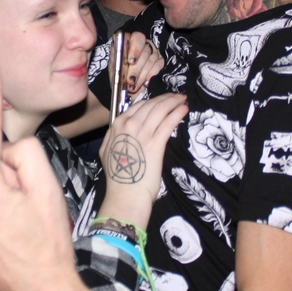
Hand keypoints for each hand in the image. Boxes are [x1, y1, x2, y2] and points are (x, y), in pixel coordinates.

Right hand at [98, 93, 187, 227]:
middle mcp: (129, 125)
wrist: (126, 195)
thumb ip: (114, 136)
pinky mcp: (156, 143)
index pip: (138, 106)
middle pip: (151, 105)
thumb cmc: (118, 178)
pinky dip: (177, 113)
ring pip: (160, 110)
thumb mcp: (107, 152)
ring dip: (174, 102)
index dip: (153, 100)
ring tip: (183, 99)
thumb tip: (121, 127)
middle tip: (177, 96)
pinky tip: (184, 110)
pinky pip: (168, 122)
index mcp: (117, 126)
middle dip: (166, 98)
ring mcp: (142, 133)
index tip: (163, 99)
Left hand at [121, 31, 161, 94]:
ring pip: (152, 60)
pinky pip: (159, 65)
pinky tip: (145, 83)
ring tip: (133, 86)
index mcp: (129, 40)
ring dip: (142, 75)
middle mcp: (143, 44)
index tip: (131, 62)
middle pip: (145, 52)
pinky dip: (151, 75)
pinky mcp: (160, 60)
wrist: (124, 82)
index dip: (135, 49)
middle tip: (130, 81)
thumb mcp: (114, 69)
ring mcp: (153, 51)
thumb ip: (118, 68)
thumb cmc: (118, 72)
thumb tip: (122, 73)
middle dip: (136, 69)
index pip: (137, 38)